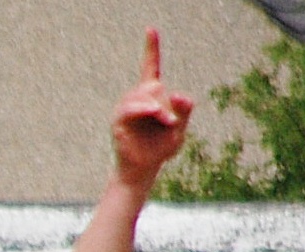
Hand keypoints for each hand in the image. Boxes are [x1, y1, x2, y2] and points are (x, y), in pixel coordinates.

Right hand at [112, 30, 193, 185]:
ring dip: (158, 108)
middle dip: (165, 102)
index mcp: (152, 96)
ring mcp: (126, 108)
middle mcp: (136, 98)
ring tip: (165, 122)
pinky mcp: (118, 120)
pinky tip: (153, 113)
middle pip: (154, 86)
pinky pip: (131, 107)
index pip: (151, 67)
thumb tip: (181, 96)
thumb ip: (185, 111)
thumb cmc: (160, 149)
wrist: (143, 170)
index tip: (150, 29)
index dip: (151, 48)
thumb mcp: (180, 129)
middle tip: (171, 121)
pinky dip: (145, 109)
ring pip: (145, 95)